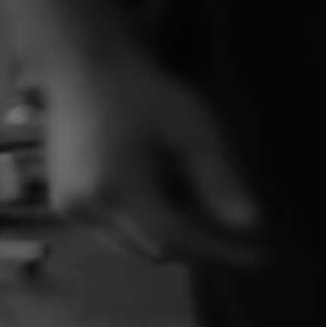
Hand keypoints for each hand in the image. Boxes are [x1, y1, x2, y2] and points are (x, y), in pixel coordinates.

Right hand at [47, 44, 263, 269]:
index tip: (260, 255)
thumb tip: (252, 226)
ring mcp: (69, 209)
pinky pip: (117, 232)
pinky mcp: (65, 203)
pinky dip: (148, 226)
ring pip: (135, 246)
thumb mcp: (193, 131)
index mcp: (116, 189)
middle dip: (200, 245)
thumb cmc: (144, 94)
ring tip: (206, 208)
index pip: (175, 242)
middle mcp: (85, 208)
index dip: (220, 252)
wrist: (84, 71)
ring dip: (174, 237)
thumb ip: (219, 180)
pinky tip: (171, 197)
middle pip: (155, 250)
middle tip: (241, 232)